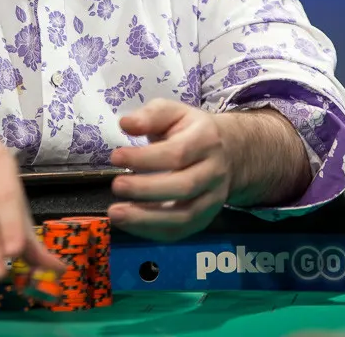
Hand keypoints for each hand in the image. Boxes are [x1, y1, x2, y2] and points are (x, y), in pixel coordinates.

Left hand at [107, 99, 232, 239]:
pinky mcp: (206, 218)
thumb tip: (126, 123)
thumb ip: (150, 115)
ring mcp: (213, 198)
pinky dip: (154, 232)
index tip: (115, 156)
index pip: (177, 153)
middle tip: (116, 186)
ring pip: (185, 216)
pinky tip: (130, 224)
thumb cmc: (191, 131)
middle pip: (184, 186)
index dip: (145, 158)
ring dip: (147, 219)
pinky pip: (181, 231)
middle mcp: (214, 171)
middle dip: (146, 189)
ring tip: (116, 213)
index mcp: (206, 140)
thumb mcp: (174, 113)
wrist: (229, 152)